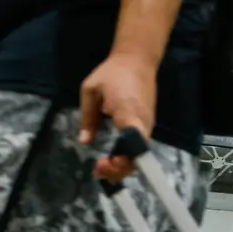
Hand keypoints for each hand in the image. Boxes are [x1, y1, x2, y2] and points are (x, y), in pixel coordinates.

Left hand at [78, 52, 157, 181]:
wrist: (138, 59)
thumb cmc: (112, 73)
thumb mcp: (90, 90)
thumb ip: (87, 117)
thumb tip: (84, 141)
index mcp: (128, 112)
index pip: (132, 144)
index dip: (121, 161)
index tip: (102, 163)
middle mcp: (142, 123)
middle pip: (137, 158)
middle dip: (118, 171)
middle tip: (97, 171)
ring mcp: (148, 125)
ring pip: (139, 156)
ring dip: (122, 167)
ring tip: (102, 168)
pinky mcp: (147, 126)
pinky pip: (139, 148)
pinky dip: (127, 158)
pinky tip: (112, 159)